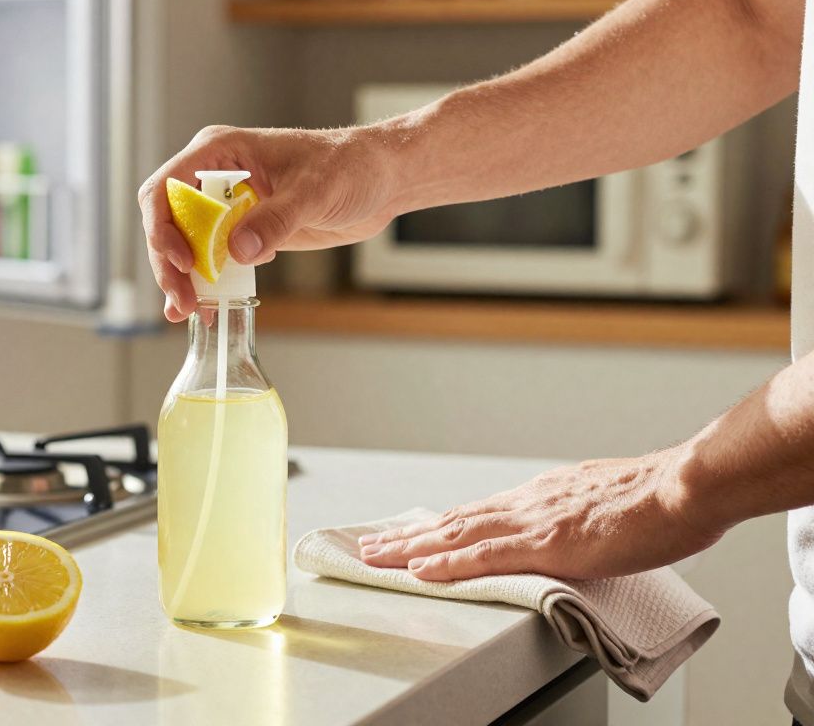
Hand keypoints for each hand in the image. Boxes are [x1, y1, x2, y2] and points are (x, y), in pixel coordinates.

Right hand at [137, 125, 395, 321]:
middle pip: (168, 222)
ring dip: (181, 279)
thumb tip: (237, 251)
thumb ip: (275, 220)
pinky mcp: (243, 231)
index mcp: (221, 152)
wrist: (379, 181)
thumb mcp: (314, 192)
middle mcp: (215, 178)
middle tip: (184, 302)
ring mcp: (227, 206)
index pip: (166, 188)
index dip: (163, 228)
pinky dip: (206, 283)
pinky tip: (206, 308)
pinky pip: (211, 258)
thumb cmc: (350, 166)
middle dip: (169, 264)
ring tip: (188, 312)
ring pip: (184, 245)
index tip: (183, 262)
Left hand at [357, 449, 726, 580]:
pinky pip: (484, 557)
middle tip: (370, 545)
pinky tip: (420, 570)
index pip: (477, 513)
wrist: (685, 486)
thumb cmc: (662, 498)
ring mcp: (532, 523)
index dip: (439, 527)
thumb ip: (582, 516)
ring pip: (456, 536)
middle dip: (408, 536)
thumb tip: (578, 528)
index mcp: (543, 495)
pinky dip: (447, 564)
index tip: (411, 534)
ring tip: (375, 557)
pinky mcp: (545, 545)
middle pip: (454, 522)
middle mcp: (527, 503)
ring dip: (411, 548)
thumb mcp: (609, 504)